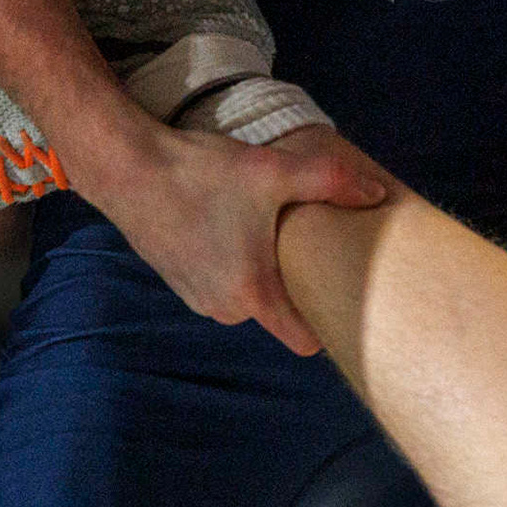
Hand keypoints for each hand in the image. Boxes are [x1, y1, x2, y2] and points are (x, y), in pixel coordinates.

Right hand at [93, 121, 387, 354]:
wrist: (128, 168)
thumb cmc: (203, 174)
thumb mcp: (275, 171)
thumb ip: (331, 182)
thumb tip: (378, 195)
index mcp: (252, 294)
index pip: (303, 339)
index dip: (332, 325)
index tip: (352, 303)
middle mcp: (223, 308)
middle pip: (281, 310)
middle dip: (301, 284)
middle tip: (320, 246)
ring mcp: (197, 296)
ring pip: (252, 293)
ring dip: (267, 269)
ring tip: (279, 230)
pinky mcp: (180, 279)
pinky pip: (226, 280)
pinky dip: (239, 260)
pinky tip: (241, 224)